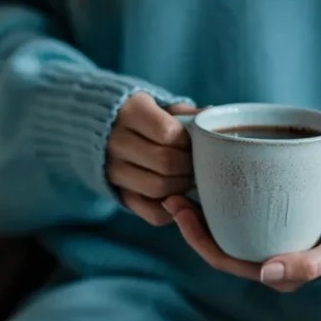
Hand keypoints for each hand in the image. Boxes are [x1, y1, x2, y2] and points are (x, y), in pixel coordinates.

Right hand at [107, 92, 197, 226]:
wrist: (107, 131)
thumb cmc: (148, 117)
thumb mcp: (164, 107)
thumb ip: (187, 114)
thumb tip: (212, 119)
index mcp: (130, 112)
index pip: (168, 133)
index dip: (188, 142)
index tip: (193, 143)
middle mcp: (116, 142)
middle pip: (165, 163)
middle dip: (189, 166)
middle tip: (197, 164)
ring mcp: (114, 171)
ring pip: (158, 189)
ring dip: (182, 186)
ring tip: (188, 177)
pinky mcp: (120, 195)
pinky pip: (152, 213)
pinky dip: (172, 208)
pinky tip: (179, 195)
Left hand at [162, 196, 320, 291]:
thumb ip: (306, 265)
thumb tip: (265, 272)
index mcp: (267, 272)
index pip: (221, 258)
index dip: (196, 237)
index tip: (181, 210)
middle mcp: (260, 260)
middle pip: (215, 243)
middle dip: (190, 221)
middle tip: (173, 193)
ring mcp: (263, 241)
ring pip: (224, 229)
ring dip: (201, 210)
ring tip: (182, 183)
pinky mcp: (268, 223)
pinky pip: (238, 214)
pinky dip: (221, 199)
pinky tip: (211, 177)